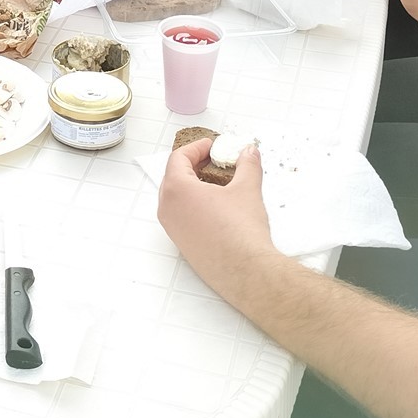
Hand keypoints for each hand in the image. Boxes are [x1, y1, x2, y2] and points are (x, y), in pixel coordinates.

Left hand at [157, 137, 277, 299]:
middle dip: (193, 165)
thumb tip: (249, 151)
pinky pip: (181, 216)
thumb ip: (247, 165)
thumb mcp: (247, 189)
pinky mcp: (182, 245)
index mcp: (176, 190)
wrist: (246, 271)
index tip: (211, 146)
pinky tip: (216, 207)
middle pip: (173, 177)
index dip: (195, 148)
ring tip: (217, 183)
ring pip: (176, 198)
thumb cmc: (241, 230)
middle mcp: (167, 209)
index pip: (177, 159)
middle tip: (213, 161)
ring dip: (193, 186)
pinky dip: (194, 205)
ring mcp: (172, 229)